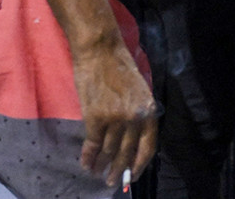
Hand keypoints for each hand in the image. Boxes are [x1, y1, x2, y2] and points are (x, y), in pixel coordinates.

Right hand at [73, 43, 157, 186]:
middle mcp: (134, 118)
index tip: (132, 176)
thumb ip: (139, 112)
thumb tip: (133, 137)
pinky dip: (88, 157)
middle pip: (127, 152)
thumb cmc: (120, 67)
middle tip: (112, 183)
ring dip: (102, 165)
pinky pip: (93, 144)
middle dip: (119, 170)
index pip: (148, 147)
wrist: (101, 51)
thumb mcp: (140, 90)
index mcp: (148, 111)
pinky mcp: (96, 118)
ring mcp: (115, 119)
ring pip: (109, 150)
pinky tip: (86, 165)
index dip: (139, 165)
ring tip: (98, 174)